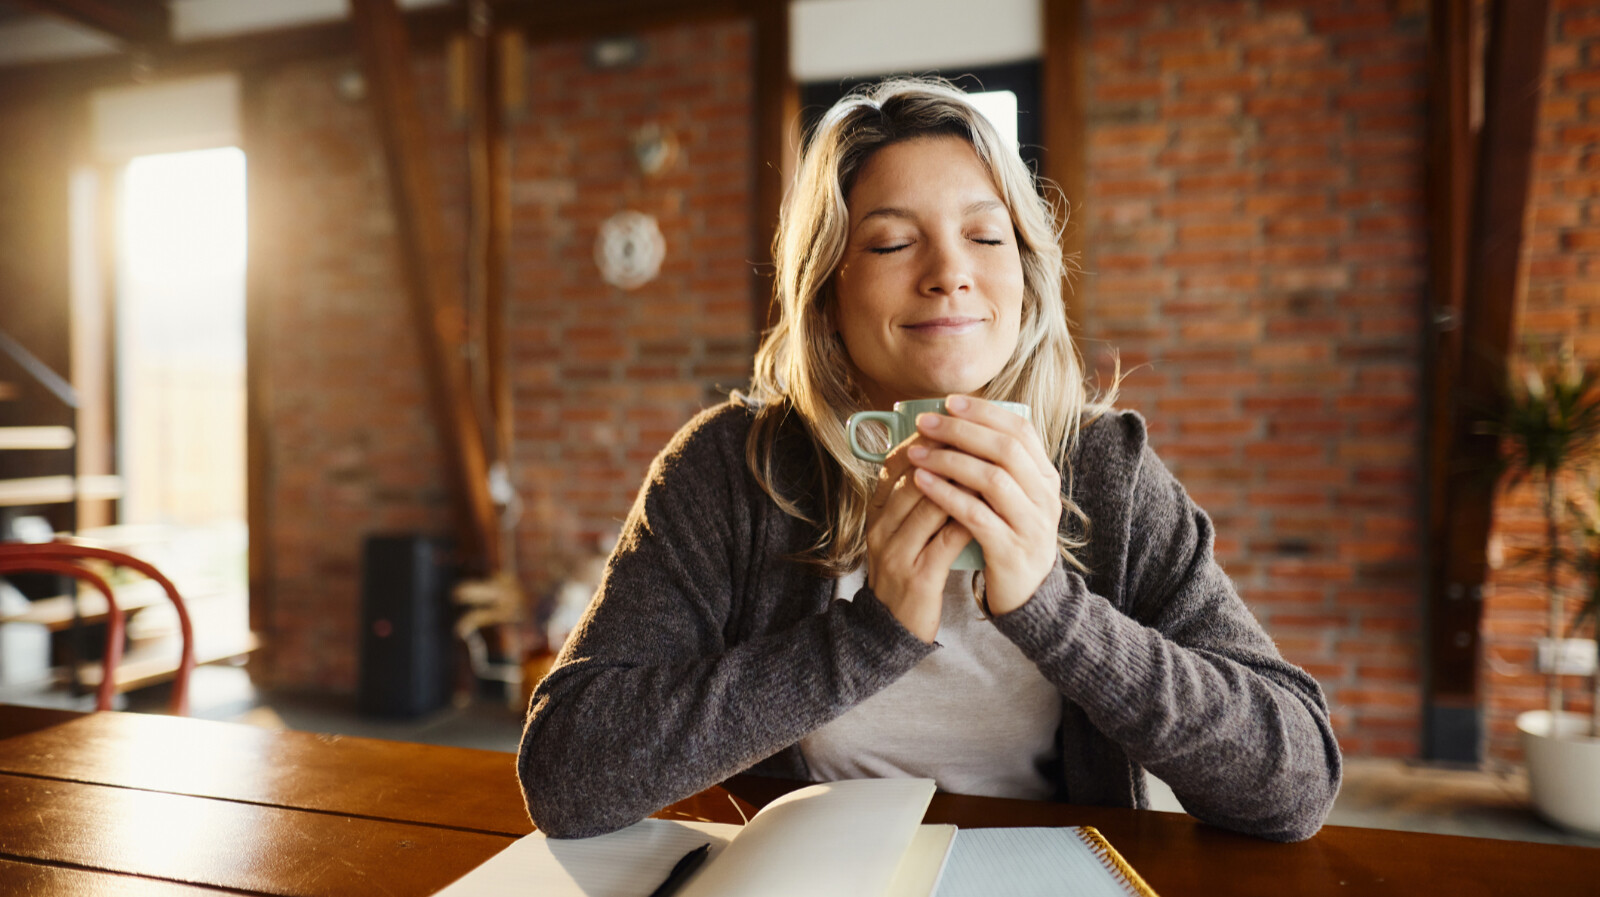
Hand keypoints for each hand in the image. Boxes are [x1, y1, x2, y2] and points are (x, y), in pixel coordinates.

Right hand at [863, 431, 973, 642]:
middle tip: (982, 438)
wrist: (887, 630)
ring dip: (963, 484)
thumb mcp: (900, 532)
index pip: (895, 465)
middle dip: (949, 455)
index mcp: (875, 514)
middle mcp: (880, 529)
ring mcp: (895, 554)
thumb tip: (946, 458)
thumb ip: (915, 500)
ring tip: (992, 468)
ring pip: (930, 506)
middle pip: (913, 479)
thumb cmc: (904, 572)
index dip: (926, 442)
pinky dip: (968, 520)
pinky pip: (945, 541)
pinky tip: (990, 509)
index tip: (956, 424)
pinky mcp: (916, 577)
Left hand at [905, 395, 1061, 615]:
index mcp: (1045, 477)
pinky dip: (947, 495)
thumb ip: (994, 465)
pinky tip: (922, 483)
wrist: (1027, 595)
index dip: (984, 412)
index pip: (1020, 430)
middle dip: (961, 431)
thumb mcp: (1011, 498)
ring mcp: (1031, 524)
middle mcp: (1045, 497)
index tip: (949, 402)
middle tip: (925, 423)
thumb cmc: (1008, 536)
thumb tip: (955, 422)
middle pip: (1005, 450)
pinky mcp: (1011, 551)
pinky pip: (976, 516)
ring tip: (917, 452)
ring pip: (992, 480)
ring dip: (950, 461)